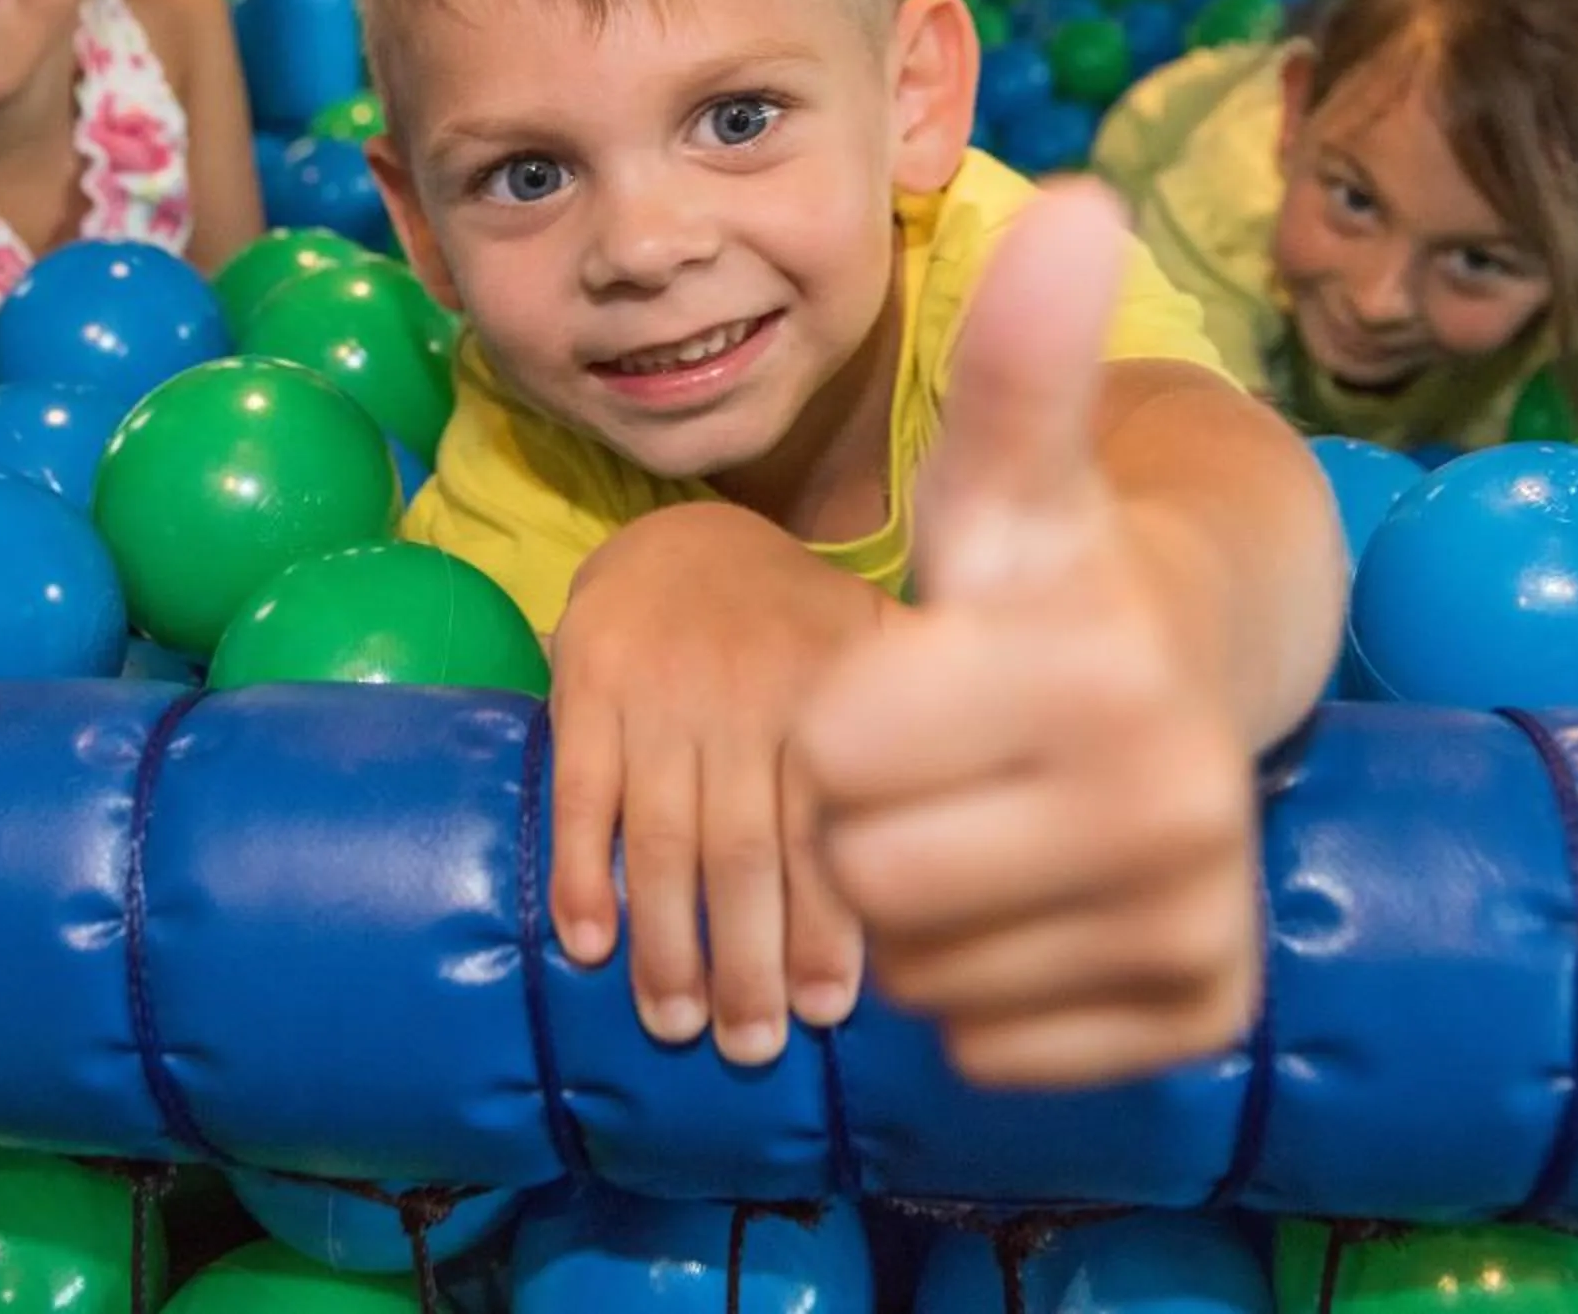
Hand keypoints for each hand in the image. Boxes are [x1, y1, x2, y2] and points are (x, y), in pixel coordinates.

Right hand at [549, 502, 885, 1066]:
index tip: (827, 1009)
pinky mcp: (587, 690)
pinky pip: (582, 792)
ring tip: (677, 1022)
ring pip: (664, 834)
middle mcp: (744, 698)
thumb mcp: (876, 640)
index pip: (830, 826)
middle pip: (745, 847)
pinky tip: (590, 945)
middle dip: (747, 956)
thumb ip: (932, 718)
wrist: (679, 532)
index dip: (827, 923)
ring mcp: (659, 697)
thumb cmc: (798, 620)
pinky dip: (583, 871)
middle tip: (750, 1046)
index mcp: (826, 696)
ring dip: (666, 939)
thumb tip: (996, 820)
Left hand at [791, 181, 1263, 1088]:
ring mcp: (1195, 913)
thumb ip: (1016, 359)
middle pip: (867, 877)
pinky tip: (1043, 903)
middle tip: (953, 763)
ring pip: (924, 977)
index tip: (919, 674)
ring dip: (927, 915)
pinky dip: (991, 996)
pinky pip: (998, 1053)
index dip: (845, 719)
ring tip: (996, 824)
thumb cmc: (1050, 581)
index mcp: (1090, 658)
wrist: (1200, 680)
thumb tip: (1078, 203)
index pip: (829, 757)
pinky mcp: (1203, 1009)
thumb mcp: (1009, 475)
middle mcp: (1169, 794)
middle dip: (878, 822)